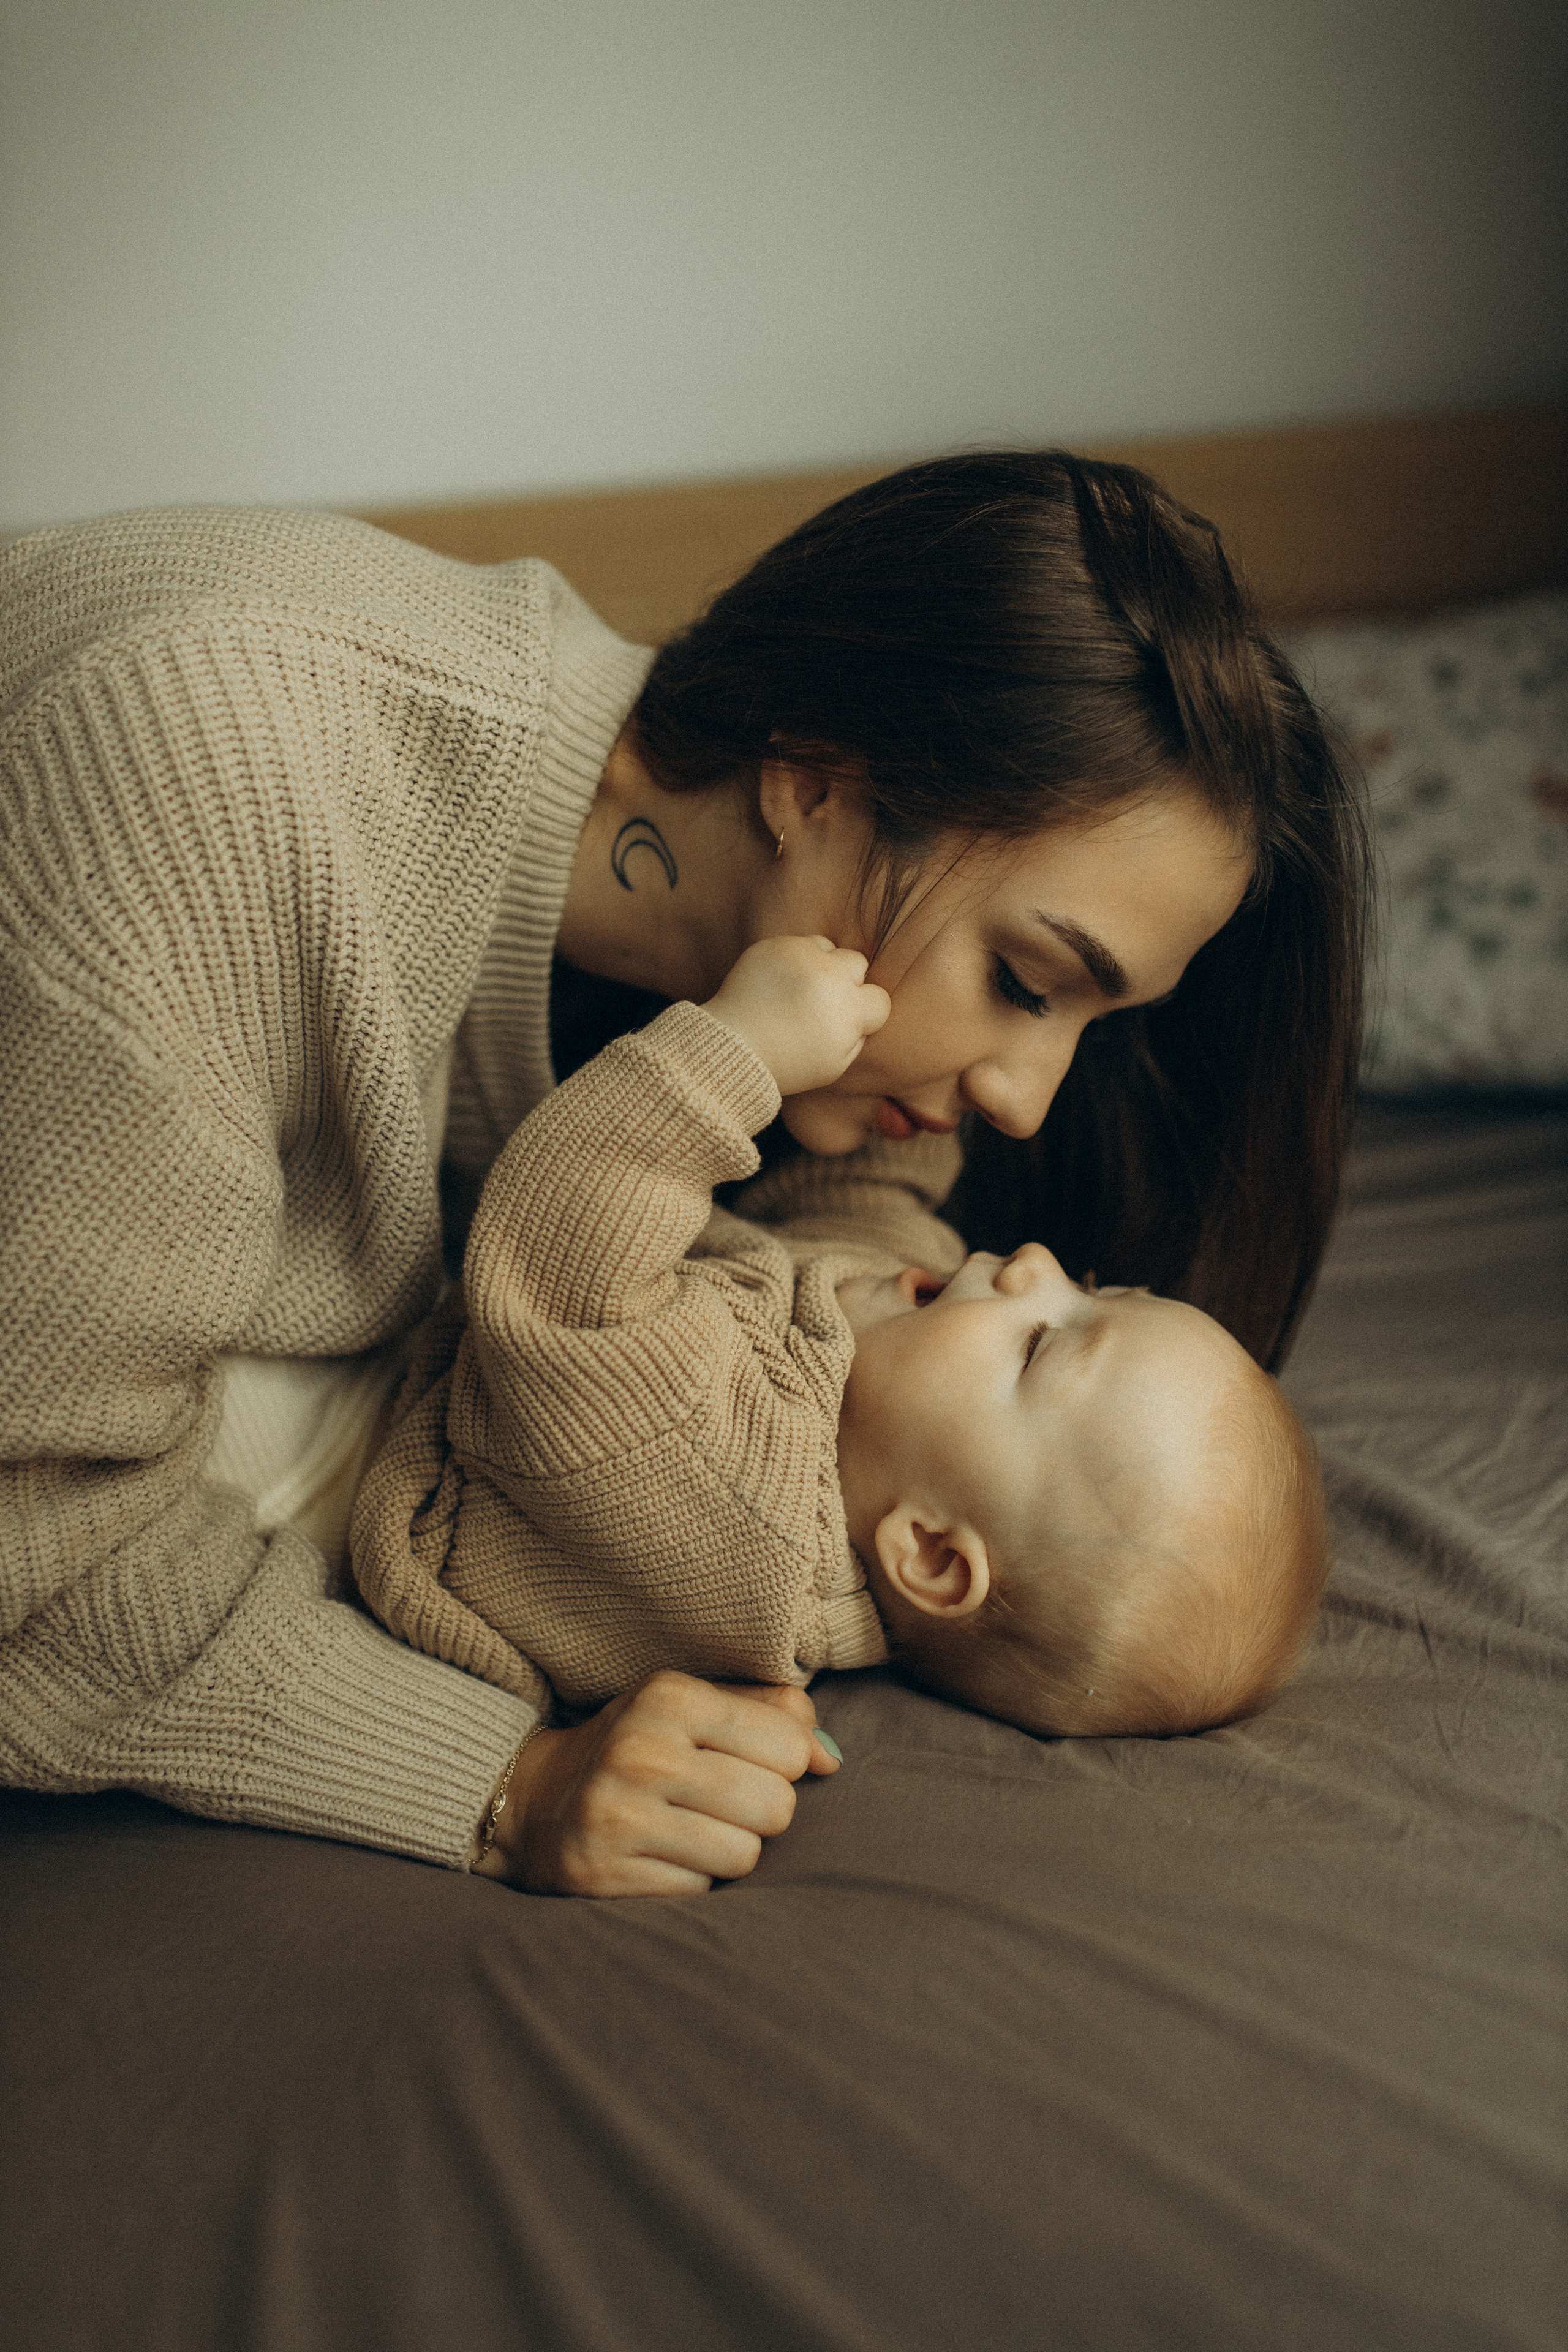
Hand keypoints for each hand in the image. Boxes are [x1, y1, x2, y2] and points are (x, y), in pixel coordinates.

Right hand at [475, 1670, 839, 1896]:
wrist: (535, 1799)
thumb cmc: (638, 1746)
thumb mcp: (692, 1705)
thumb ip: (771, 1713)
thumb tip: (831, 1759)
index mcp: (670, 1696)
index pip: (789, 1746)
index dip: (784, 1765)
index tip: (753, 1765)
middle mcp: (642, 1752)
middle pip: (775, 1807)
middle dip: (763, 1814)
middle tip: (725, 1805)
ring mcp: (618, 1815)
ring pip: (744, 1856)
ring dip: (731, 1852)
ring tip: (693, 1831)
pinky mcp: (603, 1874)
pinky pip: (699, 1892)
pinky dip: (693, 1881)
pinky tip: (661, 1857)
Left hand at [705, 935, 890, 1097]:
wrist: (733, 1048)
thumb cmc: (786, 1063)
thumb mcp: (835, 1065)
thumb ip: (858, 1035)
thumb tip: (866, 1011)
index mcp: (847, 1010)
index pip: (879, 1000)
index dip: (864, 1014)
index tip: (844, 1023)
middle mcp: (828, 976)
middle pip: (857, 964)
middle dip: (846, 983)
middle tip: (821, 1005)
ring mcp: (800, 955)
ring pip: (830, 948)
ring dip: (823, 966)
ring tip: (801, 991)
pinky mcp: (776, 945)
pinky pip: (801, 943)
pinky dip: (796, 960)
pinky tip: (782, 983)